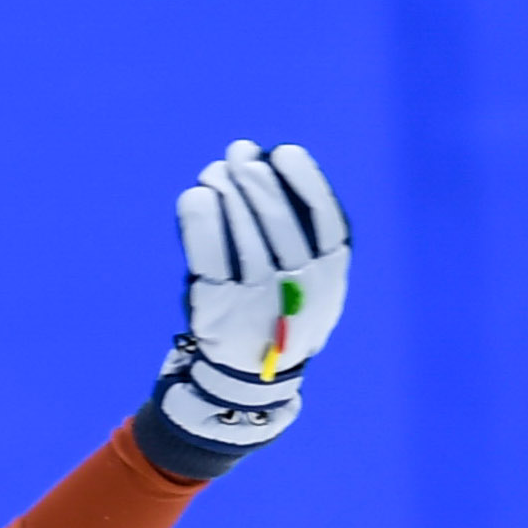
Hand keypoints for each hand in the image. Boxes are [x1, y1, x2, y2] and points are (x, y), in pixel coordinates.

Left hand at [154, 140, 350, 456]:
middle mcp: (297, 289)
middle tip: (238, 154)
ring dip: (226, 191)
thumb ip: (302, 232)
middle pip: (278, 223)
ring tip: (216, 171)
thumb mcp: (313, 281)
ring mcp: (256, 300)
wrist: (252, 376)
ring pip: (241, 234)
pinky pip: (206, 255)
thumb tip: (264, 162)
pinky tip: (197, 195)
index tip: (284, 152)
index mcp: (330, 277)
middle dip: (255, 179)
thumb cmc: (282, 308)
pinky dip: (200, 219)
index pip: (324, 220)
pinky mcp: (217, 307)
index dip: (304, 180)